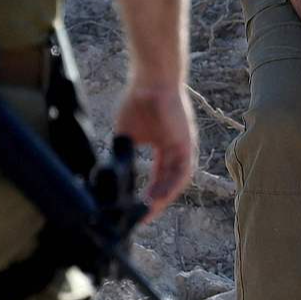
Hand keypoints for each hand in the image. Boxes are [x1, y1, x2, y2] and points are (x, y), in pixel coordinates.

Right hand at [113, 79, 197, 220]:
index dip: (149, 193)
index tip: (136, 208)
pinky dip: (171, 187)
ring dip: (163, 198)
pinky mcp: (187, 144)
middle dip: (155, 201)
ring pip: (177, 181)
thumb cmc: (138, 101)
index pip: (159, 176)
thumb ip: (125, 154)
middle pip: (168, 182)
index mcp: (164, 146)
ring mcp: (184, 147)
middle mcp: (177, 149)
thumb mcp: (127, 135)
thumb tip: (113, 173)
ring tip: (148, 213)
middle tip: (141, 218)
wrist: (149, 81)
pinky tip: (158, 198)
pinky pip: (182, 171)